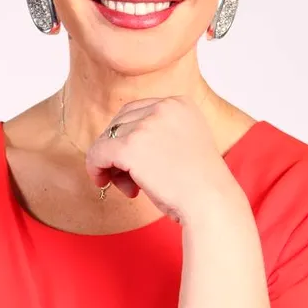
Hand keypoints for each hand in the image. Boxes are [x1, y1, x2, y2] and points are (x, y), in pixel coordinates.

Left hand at [84, 96, 239, 224]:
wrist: (212, 204)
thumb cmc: (199, 184)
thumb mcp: (183, 143)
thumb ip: (156, 133)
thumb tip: (111, 141)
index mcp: (180, 103)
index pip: (137, 111)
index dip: (130, 137)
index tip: (135, 161)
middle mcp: (163, 106)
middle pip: (121, 122)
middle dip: (119, 150)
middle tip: (128, 179)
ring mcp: (146, 124)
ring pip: (109, 137)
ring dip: (112, 163)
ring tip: (129, 187)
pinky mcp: (130, 146)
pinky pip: (98, 152)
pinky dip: (95, 167)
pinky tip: (102, 182)